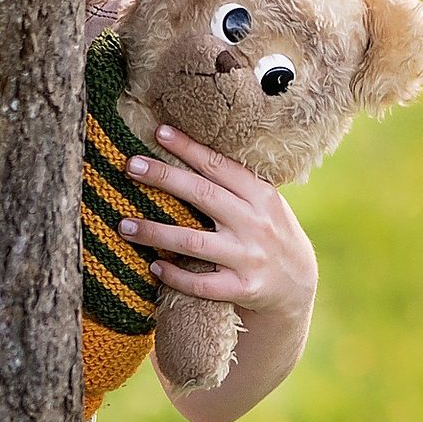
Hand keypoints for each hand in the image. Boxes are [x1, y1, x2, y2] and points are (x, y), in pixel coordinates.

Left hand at [116, 123, 317, 320]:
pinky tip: (154, 266)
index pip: (220, 166)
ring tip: (124, 225)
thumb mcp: (265, 204)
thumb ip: (235, 186)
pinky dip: (174, 275)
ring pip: (193, 241)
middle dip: (164, 177)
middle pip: (203, 194)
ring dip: (155, 232)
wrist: (298, 285)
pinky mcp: (242, 288)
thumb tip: (186, 154)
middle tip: (131, 165)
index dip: (189, 148)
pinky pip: (200, 283)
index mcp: (262, 196)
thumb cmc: (271, 234)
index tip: (160, 133)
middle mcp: (256, 223)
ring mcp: (249, 257)